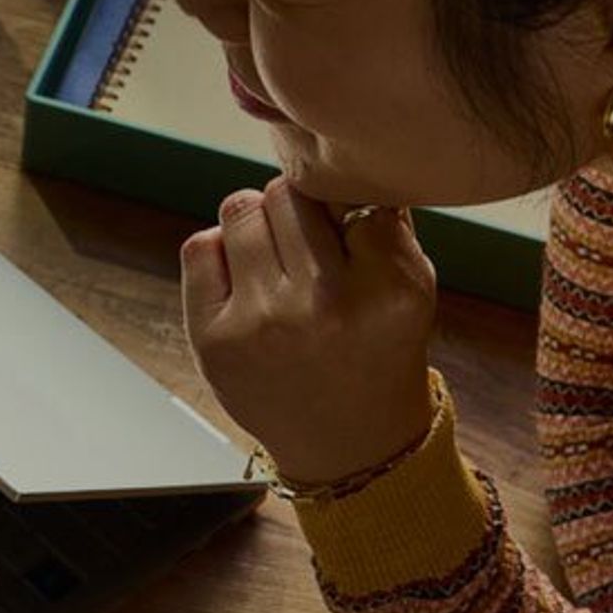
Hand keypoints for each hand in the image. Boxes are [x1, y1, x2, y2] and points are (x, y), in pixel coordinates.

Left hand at [180, 176, 440, 485]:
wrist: (349, 445)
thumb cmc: (379, 354)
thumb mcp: (413, 289)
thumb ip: (387, 223)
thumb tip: (345, 166)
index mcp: (386, 289)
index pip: (349, 193)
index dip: (342, 203)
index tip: (343, 227)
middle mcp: (322, 304)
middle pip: (288, 193)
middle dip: (296, 209)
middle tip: (306, 245)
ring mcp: (261, 322)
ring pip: (241, 209)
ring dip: (256, 223)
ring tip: (275, 260)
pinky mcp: (213, 338)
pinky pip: (199, 247)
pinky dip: (219, 250)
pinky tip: (244, 279)